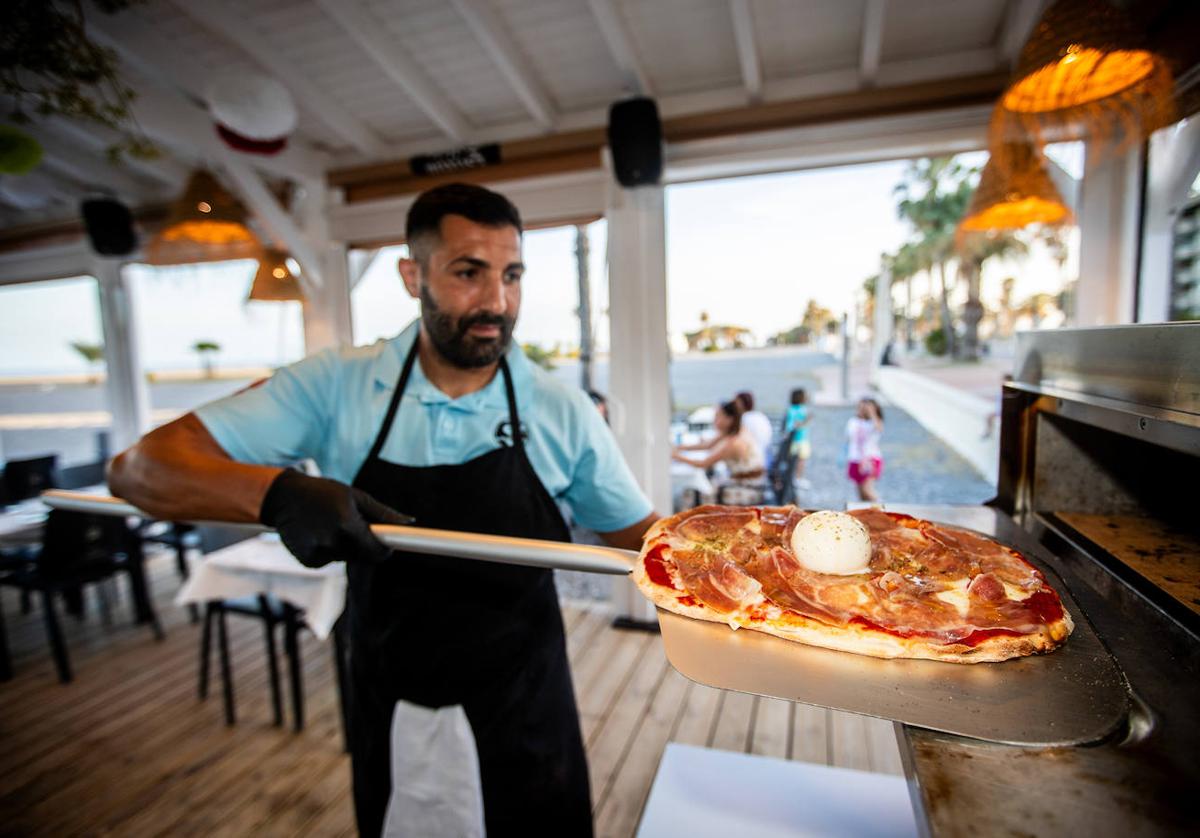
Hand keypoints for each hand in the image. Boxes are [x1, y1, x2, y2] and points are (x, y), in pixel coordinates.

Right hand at [258, 470, 412, 566]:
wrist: (283, 497)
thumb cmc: (324, 492)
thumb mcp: (355, 496)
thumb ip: (382, 513)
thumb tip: (409, 522)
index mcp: (346, 523)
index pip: (376, 550)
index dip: (385, 550)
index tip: (389, 546)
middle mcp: (332, 541)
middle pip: (362, 556)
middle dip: (364, 545)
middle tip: (354, 526)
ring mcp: (318, 552)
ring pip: (345, 558)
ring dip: (345, 547)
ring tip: (332, 525)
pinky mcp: (307, 561)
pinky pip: (329, 561)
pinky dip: (329, 551)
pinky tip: (318, 534)